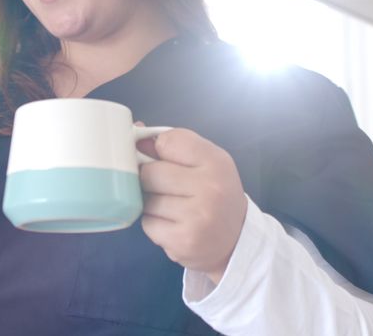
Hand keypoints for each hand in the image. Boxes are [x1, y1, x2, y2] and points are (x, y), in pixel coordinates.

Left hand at [137, 127, 246, 283]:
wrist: (237, 240)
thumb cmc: (216, 193)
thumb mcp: (206, 162)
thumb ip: (174, 145)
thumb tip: (135, 131)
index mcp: (216, 162)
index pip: (168, 141)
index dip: (160, 148)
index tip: (167, 159)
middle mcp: (209, 188)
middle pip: (150, 172)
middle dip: (151, 178)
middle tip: (168, 187)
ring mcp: (195, 217)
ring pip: (146, 200)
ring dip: (152, 203)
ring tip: (174, 208)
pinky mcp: (181, 241)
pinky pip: (147, 223)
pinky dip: (154, 223)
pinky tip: (173, 224)